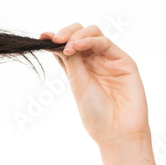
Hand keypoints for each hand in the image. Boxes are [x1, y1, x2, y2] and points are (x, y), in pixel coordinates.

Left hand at [41, 24, 149, 146]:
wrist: (117, 132)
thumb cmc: (96, 115)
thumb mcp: (77, 85)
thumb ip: (71, 62)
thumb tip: (56, 41)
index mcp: (79, 69)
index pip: (66, 47)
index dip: (55, 39)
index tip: (42, 37)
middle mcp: (94, 62)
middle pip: (80, 34)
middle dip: (66, 32)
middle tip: (55, 39)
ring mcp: (109, 60)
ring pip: (93, 33)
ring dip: (77, 35)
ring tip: (68, 46)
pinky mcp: (124, 61)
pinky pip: (105, 43)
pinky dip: (90, 40)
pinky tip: (78, 46)